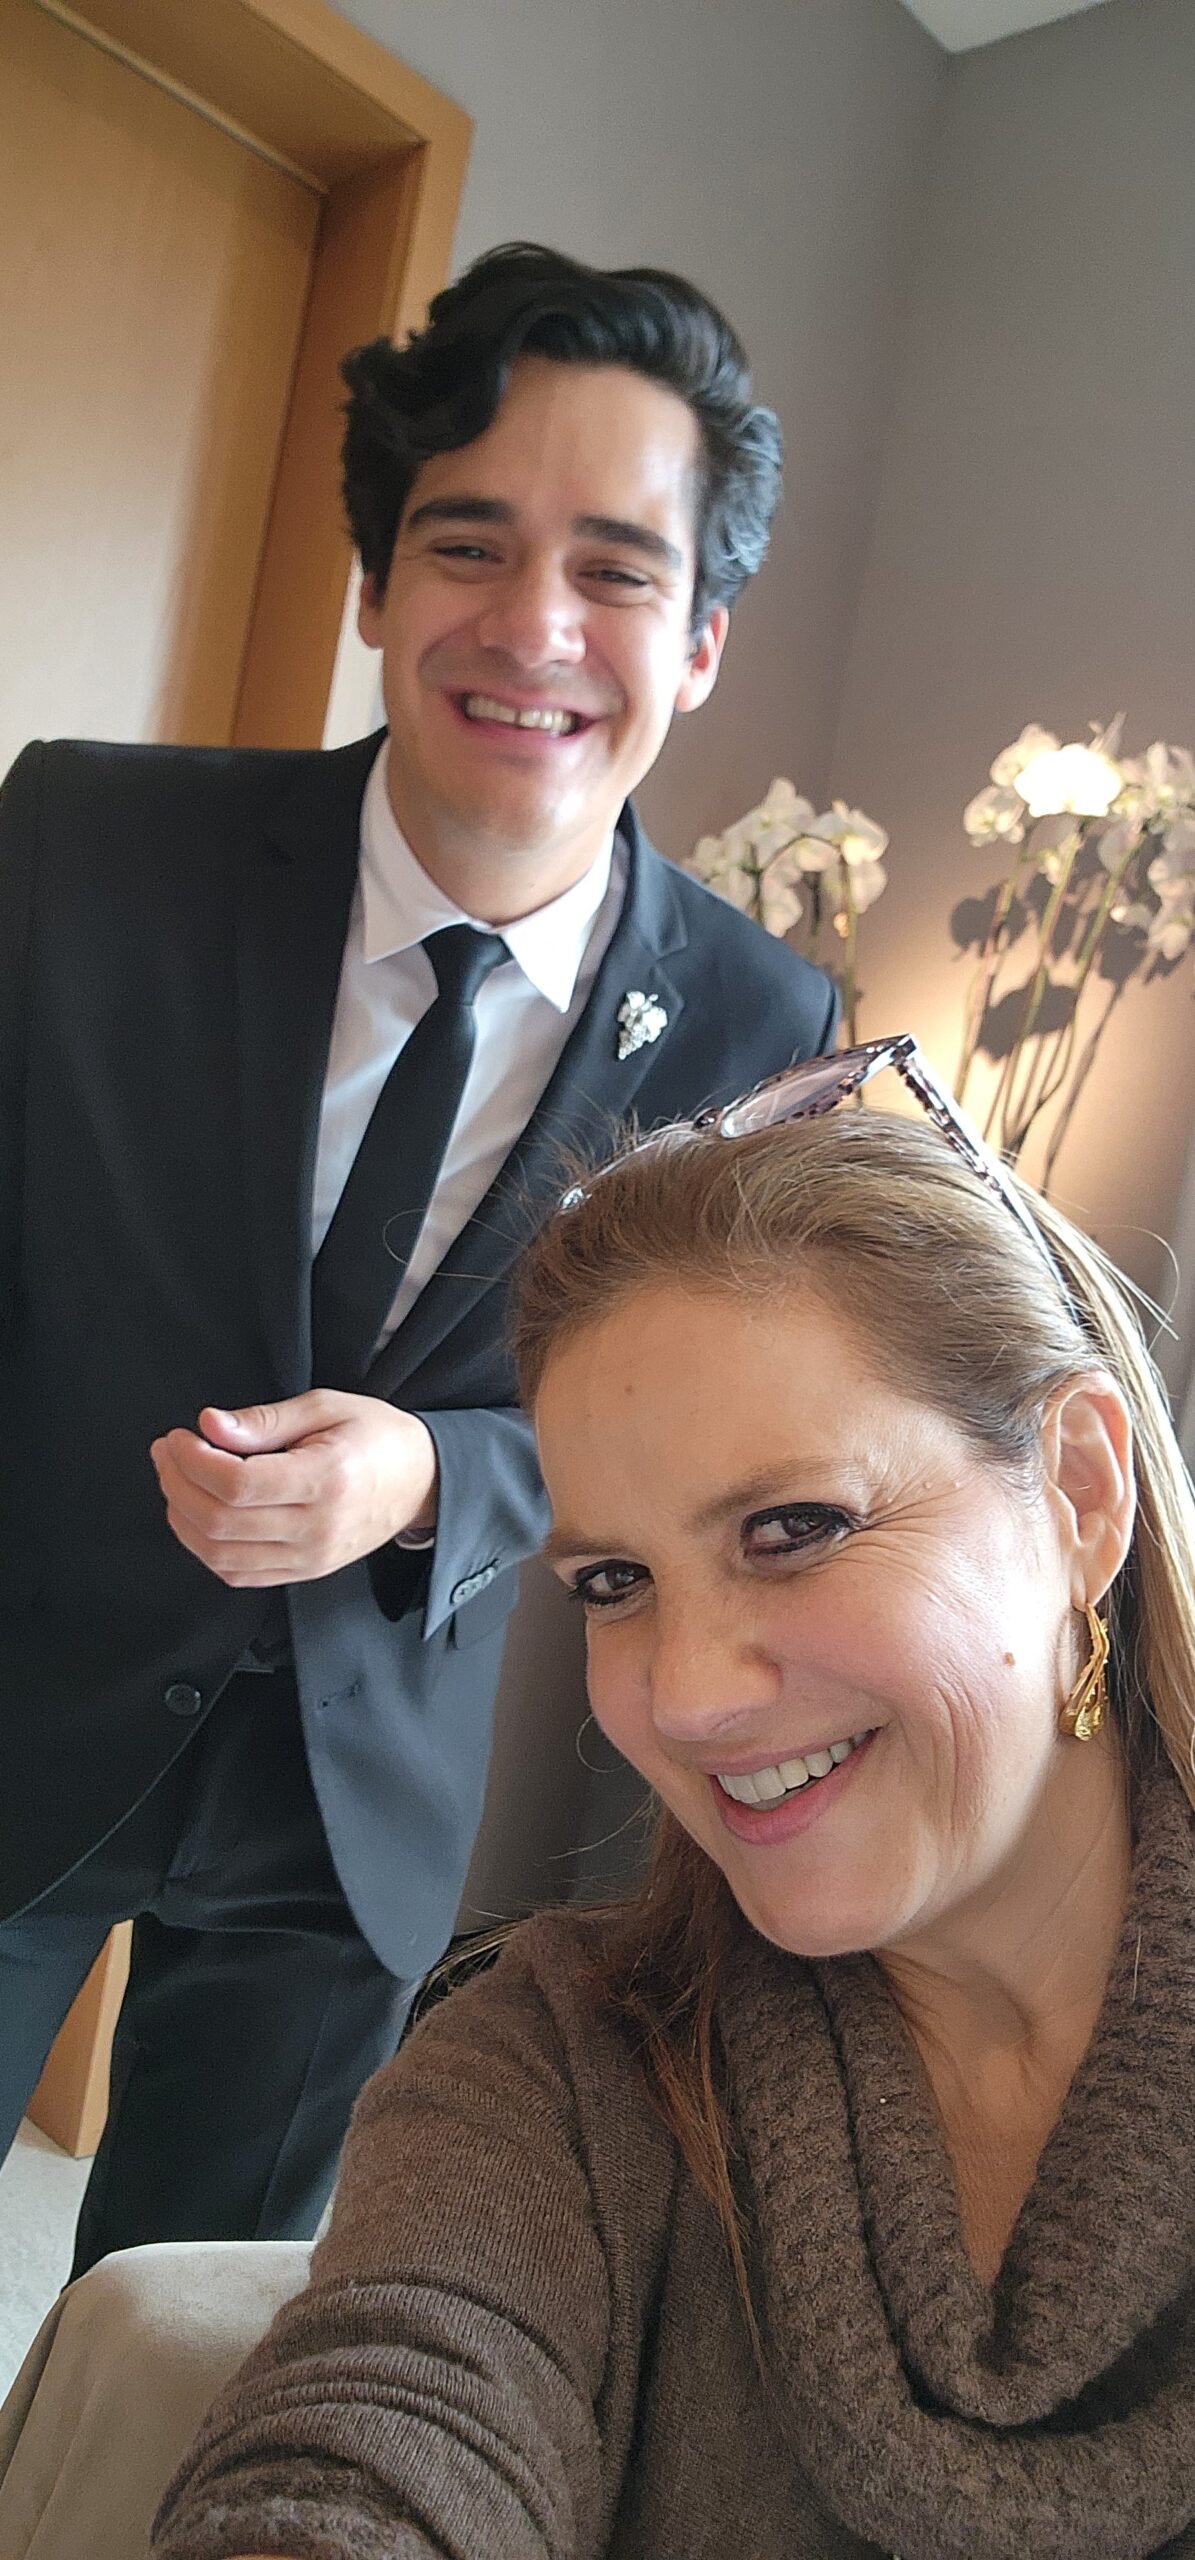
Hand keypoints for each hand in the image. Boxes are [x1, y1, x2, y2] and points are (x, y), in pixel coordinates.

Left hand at [150, 1393, 438, 1586]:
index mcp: (326, 1480)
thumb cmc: (376, 1437)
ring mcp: (309, 1559)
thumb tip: (209, 1426)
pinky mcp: (302, 1573)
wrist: (420, 1482)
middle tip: (168, 1452)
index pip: (237, 1485)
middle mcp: (316, 1529)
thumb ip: (265, 1419)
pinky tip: (197, 1514)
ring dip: (182, 1518)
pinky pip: (237, 1574)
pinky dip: (205, 1548)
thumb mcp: (325, 1407)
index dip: (193, 1461)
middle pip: (220, 1522)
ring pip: (220, 1556)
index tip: (180, 1436)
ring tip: (176, 1480)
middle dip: (177, 1484)